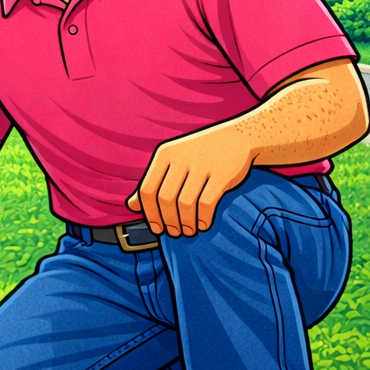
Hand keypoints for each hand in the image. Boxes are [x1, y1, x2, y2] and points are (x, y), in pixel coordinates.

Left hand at [126, 126, 253, 236]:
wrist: (238, 137)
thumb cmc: (200, 153)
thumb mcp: (172, 161)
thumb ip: (152, 181)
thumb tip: (131, 205)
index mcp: (164, 154)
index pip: (147, 189)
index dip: (149, 213)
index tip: (156, 227)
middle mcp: (180, 158)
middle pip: (165, 199)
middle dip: (167, 221)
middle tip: (173, 232)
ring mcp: (202, 165)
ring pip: (185, 203)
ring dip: (185, 223)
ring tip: (188, 231)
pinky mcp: (222, 174)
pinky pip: (207, 203)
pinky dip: (203, 218)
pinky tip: (203, 224)